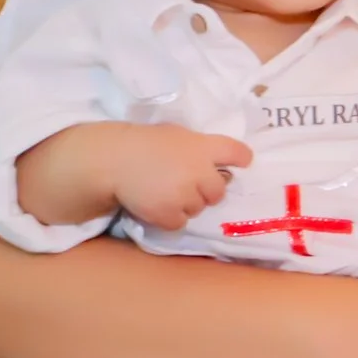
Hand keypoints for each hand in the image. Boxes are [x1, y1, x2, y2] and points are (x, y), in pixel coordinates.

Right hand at [108, 125, 253, 230]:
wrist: (113, 160)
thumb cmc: (142, 142)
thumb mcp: (176, 135)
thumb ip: (196, 147)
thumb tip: (210, 161)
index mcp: (203, 146)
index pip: (236, 152)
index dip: (241, 159)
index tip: (243, 163)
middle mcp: (200, 171)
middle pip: (219, 191)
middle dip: (208, 191)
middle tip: (189, 186)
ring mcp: (186, 194)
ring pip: (199, 208)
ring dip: (188, 204)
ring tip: (166, 193)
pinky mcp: (170, 214)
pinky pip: (180, 223)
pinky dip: (171, 218)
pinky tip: (157, 206)